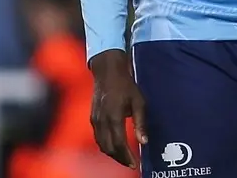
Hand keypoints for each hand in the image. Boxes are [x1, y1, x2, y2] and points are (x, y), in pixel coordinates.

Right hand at [89, 49, 147, 168]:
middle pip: (108, 148)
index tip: (135, 164)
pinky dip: (106, 146)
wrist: (108, 72)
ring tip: (124, 157)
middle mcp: (102, 121)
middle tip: (131, 163)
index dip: (126, 157)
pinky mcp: (92, 118)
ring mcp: (95, 120)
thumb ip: (140, 123)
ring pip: (101, 144)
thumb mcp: (139, 102)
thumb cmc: (126, 86)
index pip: (119, 144)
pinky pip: (98, 138)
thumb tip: (144, 142)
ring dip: (112, 154)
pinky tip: (114, 146)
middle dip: (120, 158)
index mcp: (114, 117)